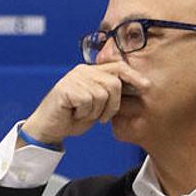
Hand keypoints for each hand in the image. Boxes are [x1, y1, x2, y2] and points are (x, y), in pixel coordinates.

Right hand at [21, 62, 149, 144]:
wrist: (49, 129)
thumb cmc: (73, 118)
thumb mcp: (97, 105)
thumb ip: (111, 94)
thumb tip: (136, 88)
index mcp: (91, 72)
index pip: (117, 67)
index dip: (133, 76)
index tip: (146, 87)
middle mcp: (82, 71)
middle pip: (114, 83)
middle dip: (112, 105)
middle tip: (100, 117)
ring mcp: (73, 78)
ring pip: (102, 95)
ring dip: (96, 112)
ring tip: (83, 114)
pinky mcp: (65, 88)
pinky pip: (88, 101)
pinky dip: (84, 113)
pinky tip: (74, 114)